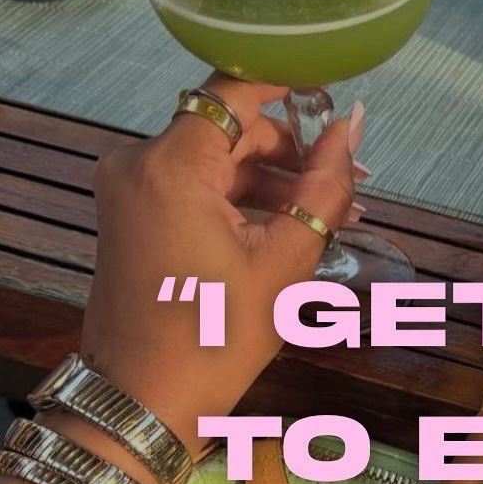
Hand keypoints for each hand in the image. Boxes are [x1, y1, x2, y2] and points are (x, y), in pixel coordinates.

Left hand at [80, 73, 362, 451]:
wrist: (143, 400)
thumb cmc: (215, 340)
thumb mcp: (285, 262)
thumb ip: (324, 187)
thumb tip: (352, 127)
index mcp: (172, 166)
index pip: (235, 89)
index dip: (290, 83)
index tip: (334, 96)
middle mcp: (139, 162)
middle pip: (229, 127)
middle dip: (292, 152)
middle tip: (350, 186)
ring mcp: (130, 189)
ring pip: (216, 160)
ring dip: (272, 182)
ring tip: (331, 217)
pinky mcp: (133, 214)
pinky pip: (196, 187)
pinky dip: (240, 201)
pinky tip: (288, 229)